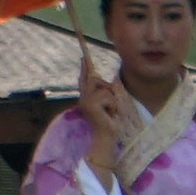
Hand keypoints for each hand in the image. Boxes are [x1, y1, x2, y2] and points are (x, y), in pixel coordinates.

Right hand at [75, 48, 136, 170]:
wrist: (105, 136)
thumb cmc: (108, 121)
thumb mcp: (107, 105)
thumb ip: (106, 93)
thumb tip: (113, 80)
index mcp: (85, 97)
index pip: (84, 80)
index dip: (84, 69)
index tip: (83, 58)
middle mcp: (83, 98)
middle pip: (95, 79)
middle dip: (107, 88)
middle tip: (110, 103)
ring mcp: (86, 101)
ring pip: (105, 89)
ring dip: (112, 101)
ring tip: (109, 112)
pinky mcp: (91, 105)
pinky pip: (108, 97)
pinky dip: (113, 106)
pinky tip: (110, 115)